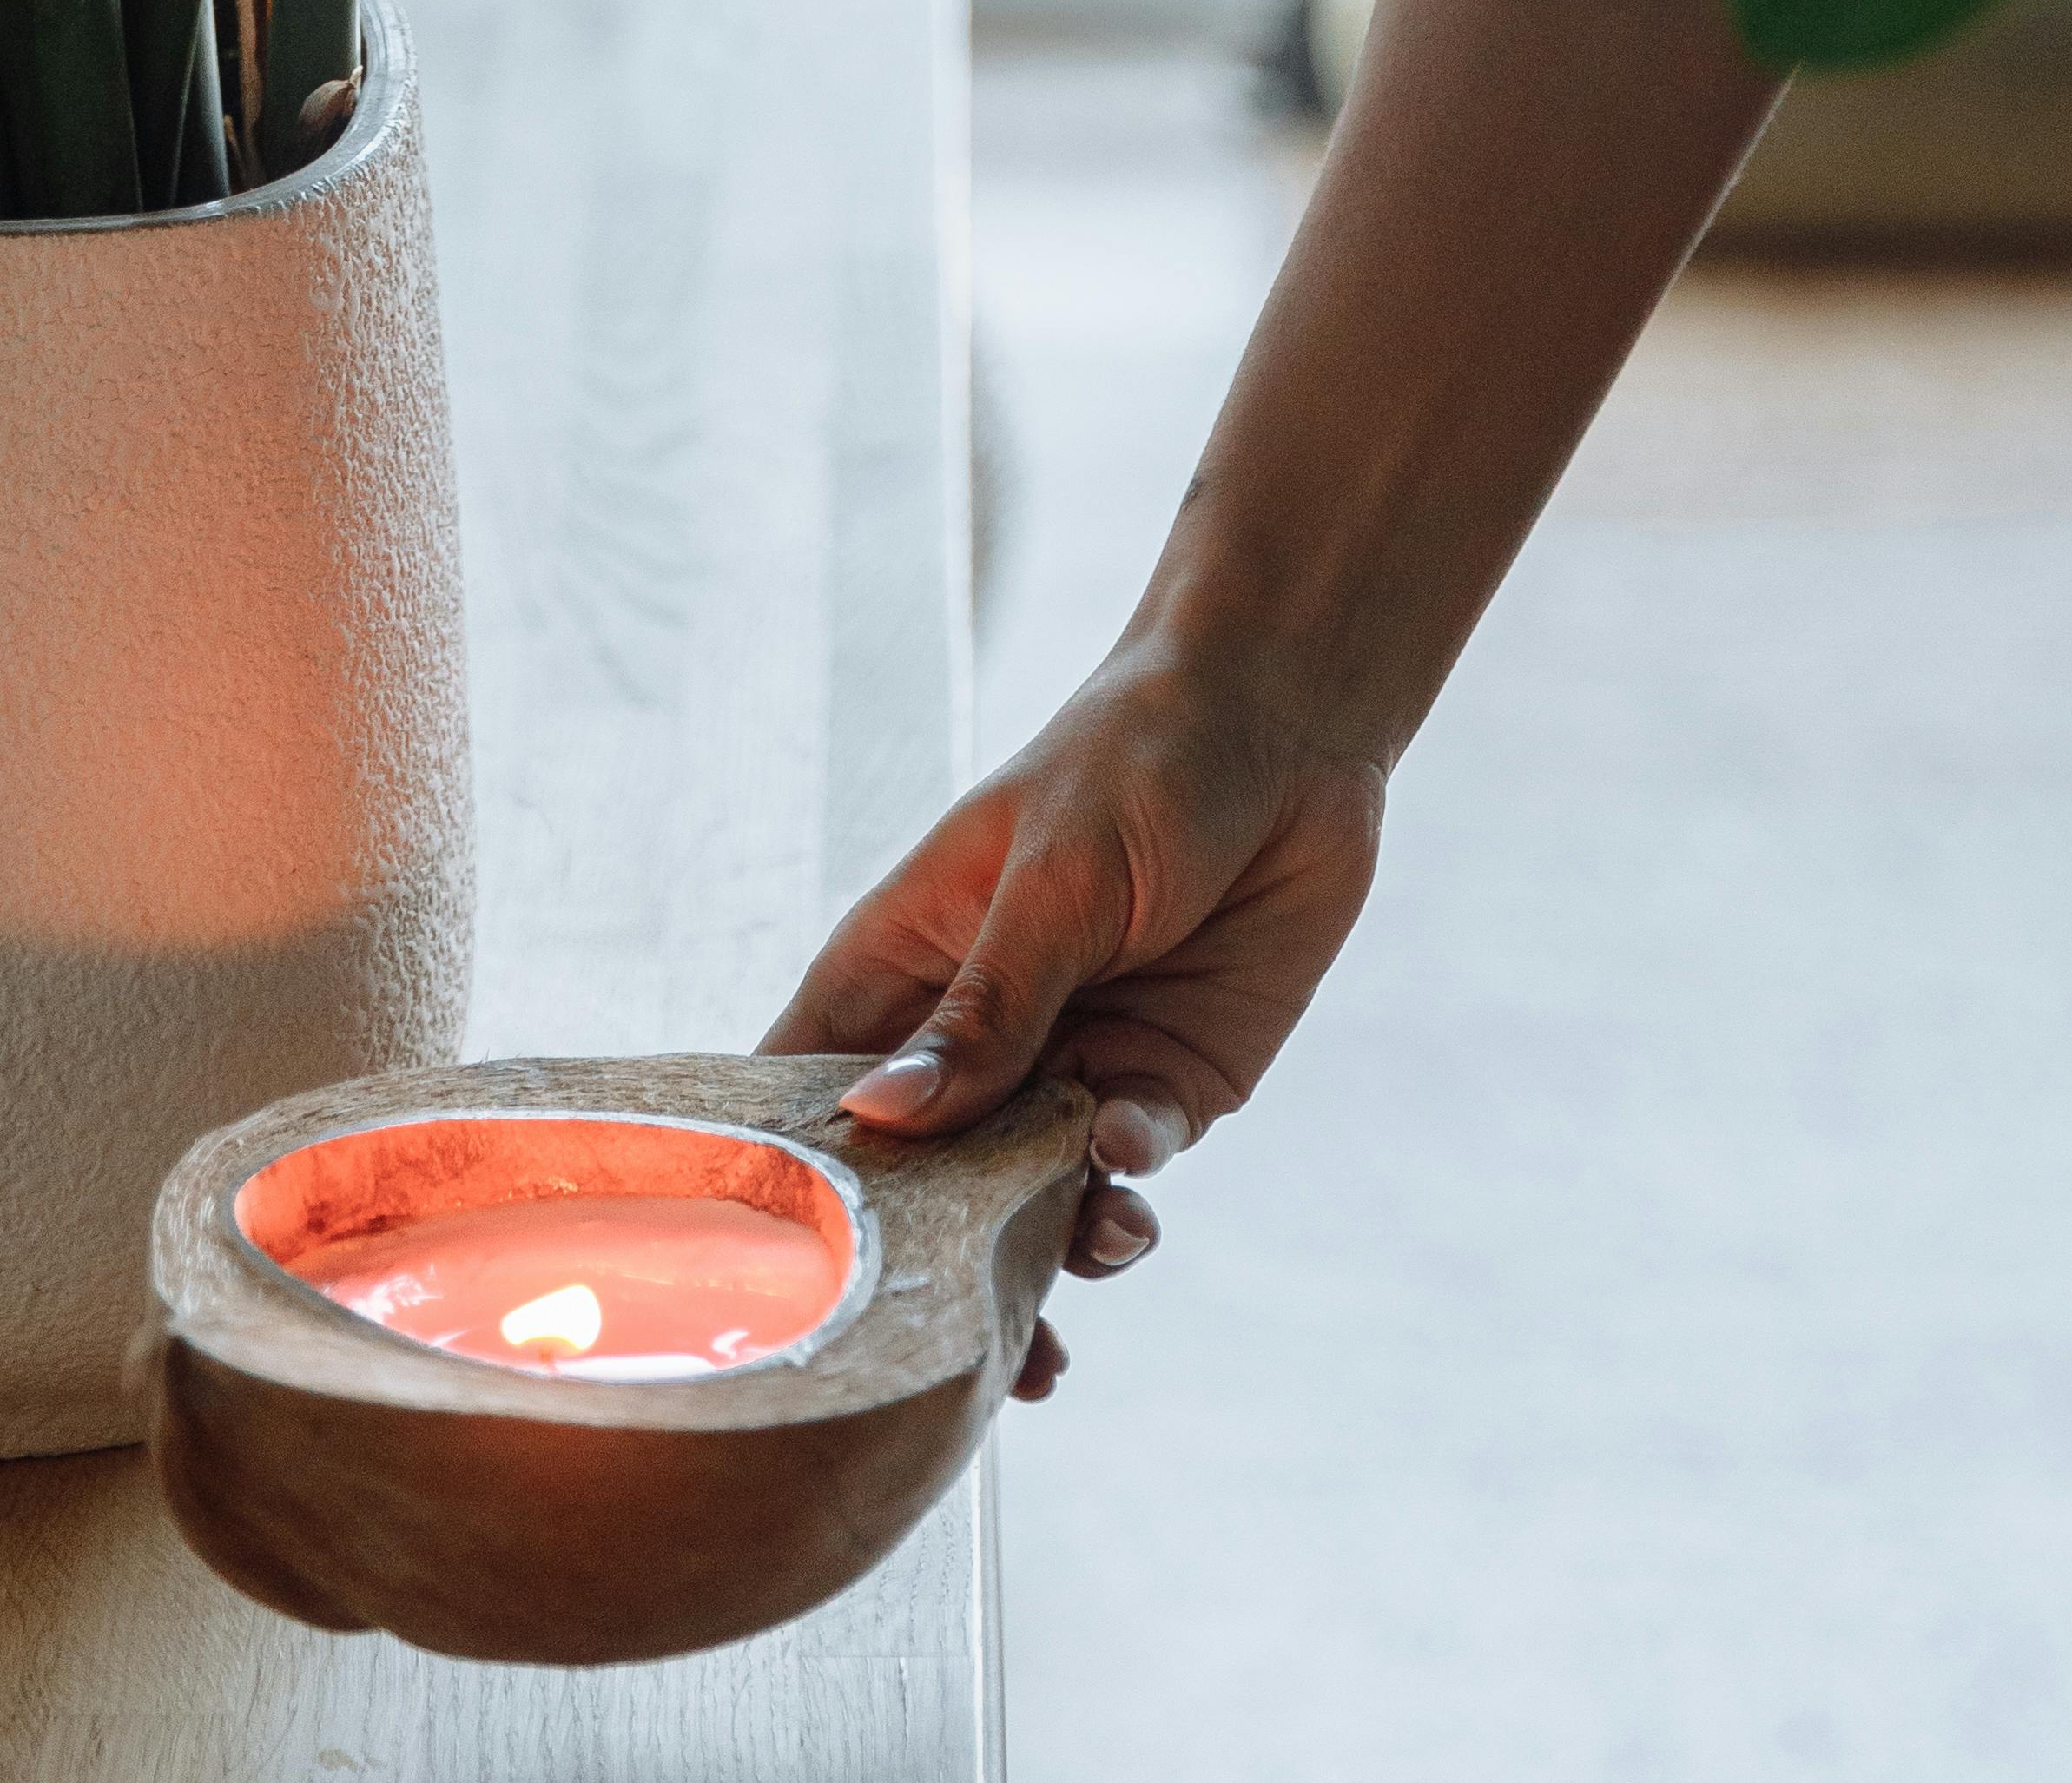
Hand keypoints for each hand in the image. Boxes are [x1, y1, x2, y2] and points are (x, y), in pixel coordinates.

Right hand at [766, 627, 1385, 1397]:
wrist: (1294, 721)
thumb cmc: (1139, 755)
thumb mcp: (1051, 877)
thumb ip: (983, 1008)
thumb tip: (873, 1117)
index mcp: (905, 963)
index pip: (809, 1086)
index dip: (784, 1184)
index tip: (777, 1285)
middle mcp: (978, 1032)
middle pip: (924, 1182)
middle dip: (935, 1267)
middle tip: (953, 1351)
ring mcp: (1072, 1062)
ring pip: (1031, 1201)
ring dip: (1047, 1249)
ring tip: (1076, 1253)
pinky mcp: (1167, 1080)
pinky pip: (1130, 1164)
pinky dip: (1127, 1180)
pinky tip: (1131, 1157)